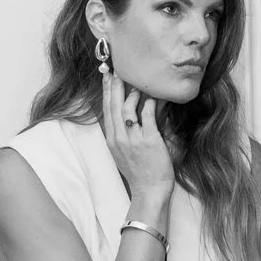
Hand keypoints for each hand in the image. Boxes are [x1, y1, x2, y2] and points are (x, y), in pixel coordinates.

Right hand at [101, 74, 173, 203]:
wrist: (149, 191)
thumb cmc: (141, 174)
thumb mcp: (124, 154)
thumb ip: (124, 136)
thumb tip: (129, 118)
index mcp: (112, 140)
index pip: (106, 111)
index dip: (106, 92)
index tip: (106, 77)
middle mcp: (119, 138)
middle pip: (112, 106)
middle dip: (113, 85)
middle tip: (116, 68)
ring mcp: (132, 139)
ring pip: (127, 108)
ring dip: (132, 92)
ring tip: (136, 80)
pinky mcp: (148, 140)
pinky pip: (147, 115)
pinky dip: (151, 102)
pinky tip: (155, 94)